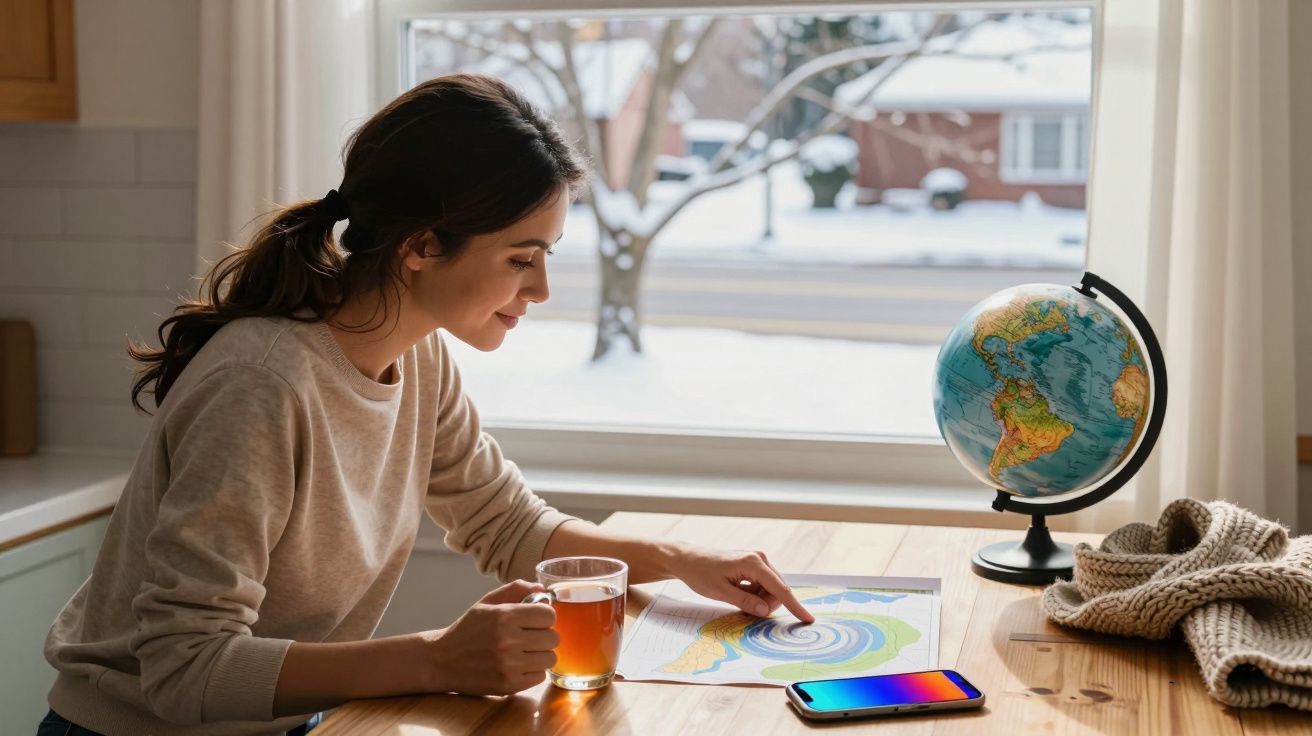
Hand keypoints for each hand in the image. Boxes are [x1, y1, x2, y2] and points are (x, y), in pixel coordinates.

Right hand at [418, 580, 559, 695]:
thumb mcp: (487, 603)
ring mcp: (509, 665)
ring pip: (550, 658)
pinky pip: (540, 676)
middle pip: (553, 637)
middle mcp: (508, 641)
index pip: (549, 615)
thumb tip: (543, 590)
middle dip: (544, 635)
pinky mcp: (509, 685)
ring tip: (525, 651)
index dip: (544, 615)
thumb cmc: (468, 629)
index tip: (535, 619)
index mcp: (504, 616)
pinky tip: (518, 665)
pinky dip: (533, 671)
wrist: (442, 660)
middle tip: (530, 636)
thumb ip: (515, 590)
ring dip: (541, 654)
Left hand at [671, 545, 815, 623]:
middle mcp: (759, 558)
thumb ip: (745, 602)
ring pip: (770, 589)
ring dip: (760, 600)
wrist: (687, 559)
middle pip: (777, 590)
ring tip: (737, 600)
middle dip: (767, 605)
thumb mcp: (720, 592)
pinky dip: (755, 595)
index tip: (808, 619)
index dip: (795, 606)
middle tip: (745, 611)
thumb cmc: (700, 573)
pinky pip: (762, 585)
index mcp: (753, 563)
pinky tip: (738, 594)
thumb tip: (765, 611)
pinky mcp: (752, 565)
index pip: (780, 588)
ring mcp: (756, 561)